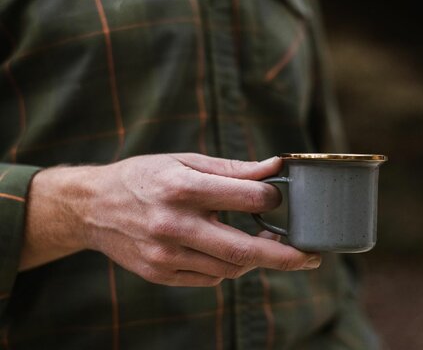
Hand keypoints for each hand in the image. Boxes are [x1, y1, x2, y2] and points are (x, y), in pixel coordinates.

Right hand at [23, 154, 320, 285]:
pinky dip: (228, 267)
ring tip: (264, 243)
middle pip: (242, 249)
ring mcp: (165, 255)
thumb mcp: (185, 161)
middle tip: (312, 258)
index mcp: (183, 188)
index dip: (272, 198)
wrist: (93, 207)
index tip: (278, 196)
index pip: (247, 198)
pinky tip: (229, 251)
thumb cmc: (145, 176)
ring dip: (254, 259)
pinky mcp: (160, 274)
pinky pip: (209, 278)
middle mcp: (173, 225)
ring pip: (229, 268)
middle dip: (284, 256)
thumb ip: (232, 169)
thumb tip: (275, 168)